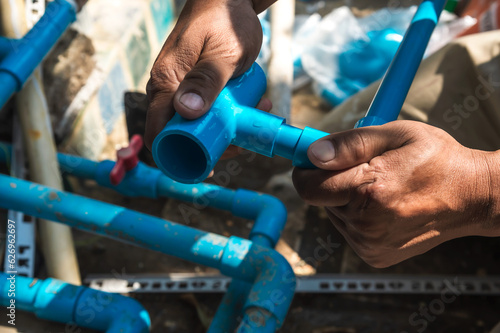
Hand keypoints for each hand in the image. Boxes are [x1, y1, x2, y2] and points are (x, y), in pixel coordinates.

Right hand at [145, 0, 264, 149]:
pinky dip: (226, 114)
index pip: (159, 132)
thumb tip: (187, 112)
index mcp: (165, 83)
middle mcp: (167, 89)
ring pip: (196, 123)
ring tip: (252, 118)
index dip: (178, 156)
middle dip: (210, 144)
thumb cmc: (225, 20)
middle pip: (180, 133)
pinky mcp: (196, 85)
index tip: (207, 166)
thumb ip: (207, 80)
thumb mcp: (223, 52)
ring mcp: (181, 87)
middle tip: (240, 140)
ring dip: (224, 129)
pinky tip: (251, 107)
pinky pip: (206, 109)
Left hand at [293, 121, 498, 267]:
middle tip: (361, 168)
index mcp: (371, 190)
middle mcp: (367, 223)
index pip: (309, 186)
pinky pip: (348, 229)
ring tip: (380, 187)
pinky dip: (357, 216)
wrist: (471, 197)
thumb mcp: (396, 135)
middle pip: (320, 199)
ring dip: (345, 199)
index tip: (313, 158)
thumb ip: (350, 144)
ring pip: (333, 213)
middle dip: (331, 181)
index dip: (306, 170)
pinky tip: (383, 206)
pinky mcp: (374, 255)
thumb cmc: (436, 159)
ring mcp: (370, 243)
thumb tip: (313, 155)